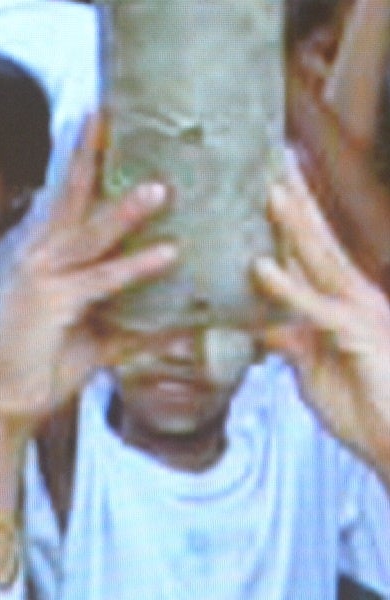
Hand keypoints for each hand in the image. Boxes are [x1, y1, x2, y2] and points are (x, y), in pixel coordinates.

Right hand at [0, 121, 174, 440]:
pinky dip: (135, 267)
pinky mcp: (50, 304)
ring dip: (126, 210)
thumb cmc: (42, 368)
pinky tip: (168, 254)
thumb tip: (187, 325)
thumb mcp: (100, 341)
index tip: (103, 121)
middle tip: (110, 112)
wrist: (0, 403)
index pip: (70, 198)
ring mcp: (42, 278)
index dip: (86, 159)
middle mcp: (40, 257)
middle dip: (90, 154)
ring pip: (90, 233)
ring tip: (162, 188)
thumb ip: (141, 327)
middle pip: (70, 195)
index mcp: (48, 257)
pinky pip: (100, 279)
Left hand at [259, 162, 389, 475]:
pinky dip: (286, 288)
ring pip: (321, 262)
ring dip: (294, 226)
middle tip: (271, 162)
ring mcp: (358, 315)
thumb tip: (268, 327)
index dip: (288, 223)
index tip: (268, 187)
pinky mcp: (355, 338)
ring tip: (270, 190)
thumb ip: (293, 346)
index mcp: (342, 307)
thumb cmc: (365, 411)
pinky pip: (315, 309)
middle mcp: (354, 301)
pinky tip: (261, 268)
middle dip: (295, 204)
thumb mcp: (315, 375)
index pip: (310, 256)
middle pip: (318, 243)